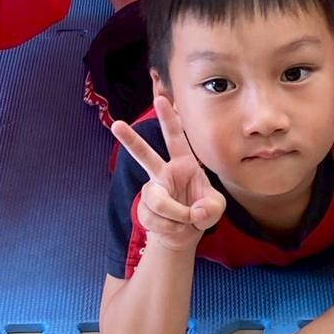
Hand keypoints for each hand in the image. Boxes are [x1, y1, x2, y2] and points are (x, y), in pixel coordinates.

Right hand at [111, 96, 225, 252]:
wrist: (184, 234)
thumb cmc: (201, 211)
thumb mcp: (216, 208)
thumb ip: (211, 208)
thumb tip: (193, 212)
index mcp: (184, 163)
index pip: (176, 137)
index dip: (169, 118)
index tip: (161, 98)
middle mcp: (164, 173)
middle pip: (144, 155)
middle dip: (130, 140)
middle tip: (117, 125)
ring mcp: (152, 191)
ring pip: (157, 201)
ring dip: (176, 216)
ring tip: (187, 222)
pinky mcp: (143, 209)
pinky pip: (156, 219)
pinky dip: (172, 228)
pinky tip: (176, 228)